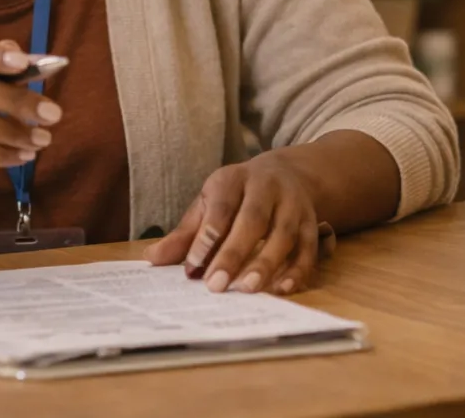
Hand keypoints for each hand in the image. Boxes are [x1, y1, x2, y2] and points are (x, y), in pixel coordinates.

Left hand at [144, 154, 324, 295]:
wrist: (287, 174)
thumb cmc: (238, 196)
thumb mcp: (209, 204)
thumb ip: (185, 233)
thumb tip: (152, 260)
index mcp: (235, 178)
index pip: (221, 206)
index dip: (207, 236)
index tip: (193, 267)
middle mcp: (267, 187)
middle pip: (253, 219)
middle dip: (235, 253)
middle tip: (217, 286)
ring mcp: (293, 205)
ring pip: (283, 234)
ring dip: (267, 263)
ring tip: (248, 289)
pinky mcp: (312, 223)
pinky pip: (307, 248)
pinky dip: (298, 270)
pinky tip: (282, 289)